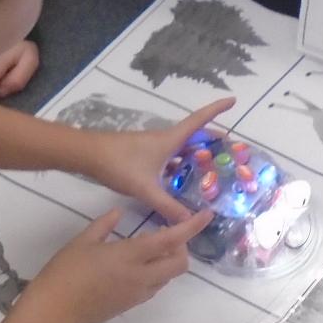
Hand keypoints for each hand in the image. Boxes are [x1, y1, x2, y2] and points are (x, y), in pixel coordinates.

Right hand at [24, 208, 211, 322]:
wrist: (55, 311)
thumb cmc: (65, 271)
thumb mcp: (82, 241)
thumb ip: (104, 225)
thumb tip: (117, 213)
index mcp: (131, 256)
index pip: (170, 240)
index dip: (191, 227)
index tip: (206, 216)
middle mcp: (141, 276)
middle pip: (179, 264)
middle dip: (182, 249)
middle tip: (168, 235)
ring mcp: (138, 294)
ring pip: (167, 277)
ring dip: (167, 262)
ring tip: (148, 248)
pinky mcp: (130, 305)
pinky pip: (153, 287)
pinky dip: (154, 274)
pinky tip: (135, 266)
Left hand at [79, 98, 235, 222]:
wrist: (88, 155)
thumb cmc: (119, 164)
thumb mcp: (146, 188)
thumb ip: (168, 206)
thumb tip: (189, 221)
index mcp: (170, 140)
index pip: (199, 120)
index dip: (217, 109)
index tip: (233, 100)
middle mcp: (164, 140)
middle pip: (194, 135)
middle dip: (213, 139)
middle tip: (230, 149)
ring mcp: (154, 147)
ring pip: (182, 147)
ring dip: (197, 153)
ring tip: (212, 166)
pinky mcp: (144, 155)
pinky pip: (171, 157)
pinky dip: (181, 164)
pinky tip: (182, 179)